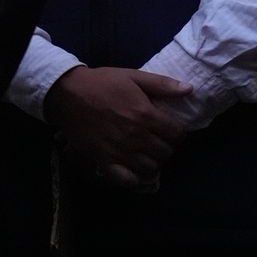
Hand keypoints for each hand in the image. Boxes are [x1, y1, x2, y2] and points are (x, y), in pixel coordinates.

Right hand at [44, 66, 190, 189]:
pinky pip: (127, 179)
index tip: (169, 129)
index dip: (177, 132)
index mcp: (146, 114)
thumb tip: (189, 90)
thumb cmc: (101, 83)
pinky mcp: (104, 160)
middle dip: (166, 147)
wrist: (66, 93)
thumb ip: (162, 84)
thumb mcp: (132, 76)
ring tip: (145, 153)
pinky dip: (134, 178)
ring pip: (150, 168)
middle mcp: (136, 136)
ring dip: (152, 161)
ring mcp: (120, 150)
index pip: (177, 134)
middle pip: (166, 152)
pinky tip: (133, 169)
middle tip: (157, 140)